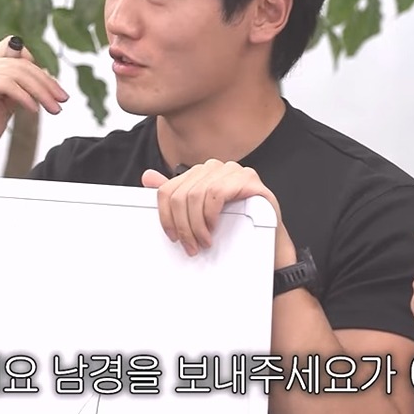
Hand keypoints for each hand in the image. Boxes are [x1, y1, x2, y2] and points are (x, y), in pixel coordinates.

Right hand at [0, 35, 67, 164]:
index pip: (16, 50)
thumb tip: (45, 76)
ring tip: (52, 108)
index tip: (53, 88)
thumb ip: (20, 90)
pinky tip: (33, 110)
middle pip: (21, 63)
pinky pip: (8, 84)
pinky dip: (25, 97)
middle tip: (61, 99)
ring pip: (18, 73)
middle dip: (46, 82)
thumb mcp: (4, 106)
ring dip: (40, 91)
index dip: (37, 66)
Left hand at [141, 160, 294, 262]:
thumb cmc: (235, 227)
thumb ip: (175, 195)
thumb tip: (147, 177)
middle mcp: (214, 168)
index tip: (173, 236)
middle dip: (183, 225)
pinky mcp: (248, 178)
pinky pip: (218, 192)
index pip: (168, 189)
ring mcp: (232, 170)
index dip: (166, 216)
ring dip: (197, 223)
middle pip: (181, 194)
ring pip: (197, 194)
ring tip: (203, 240)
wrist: (266, 241)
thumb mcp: (198, 214)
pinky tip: (214, 226)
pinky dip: (211, 213)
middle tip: (190, 245)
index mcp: (200, 173)